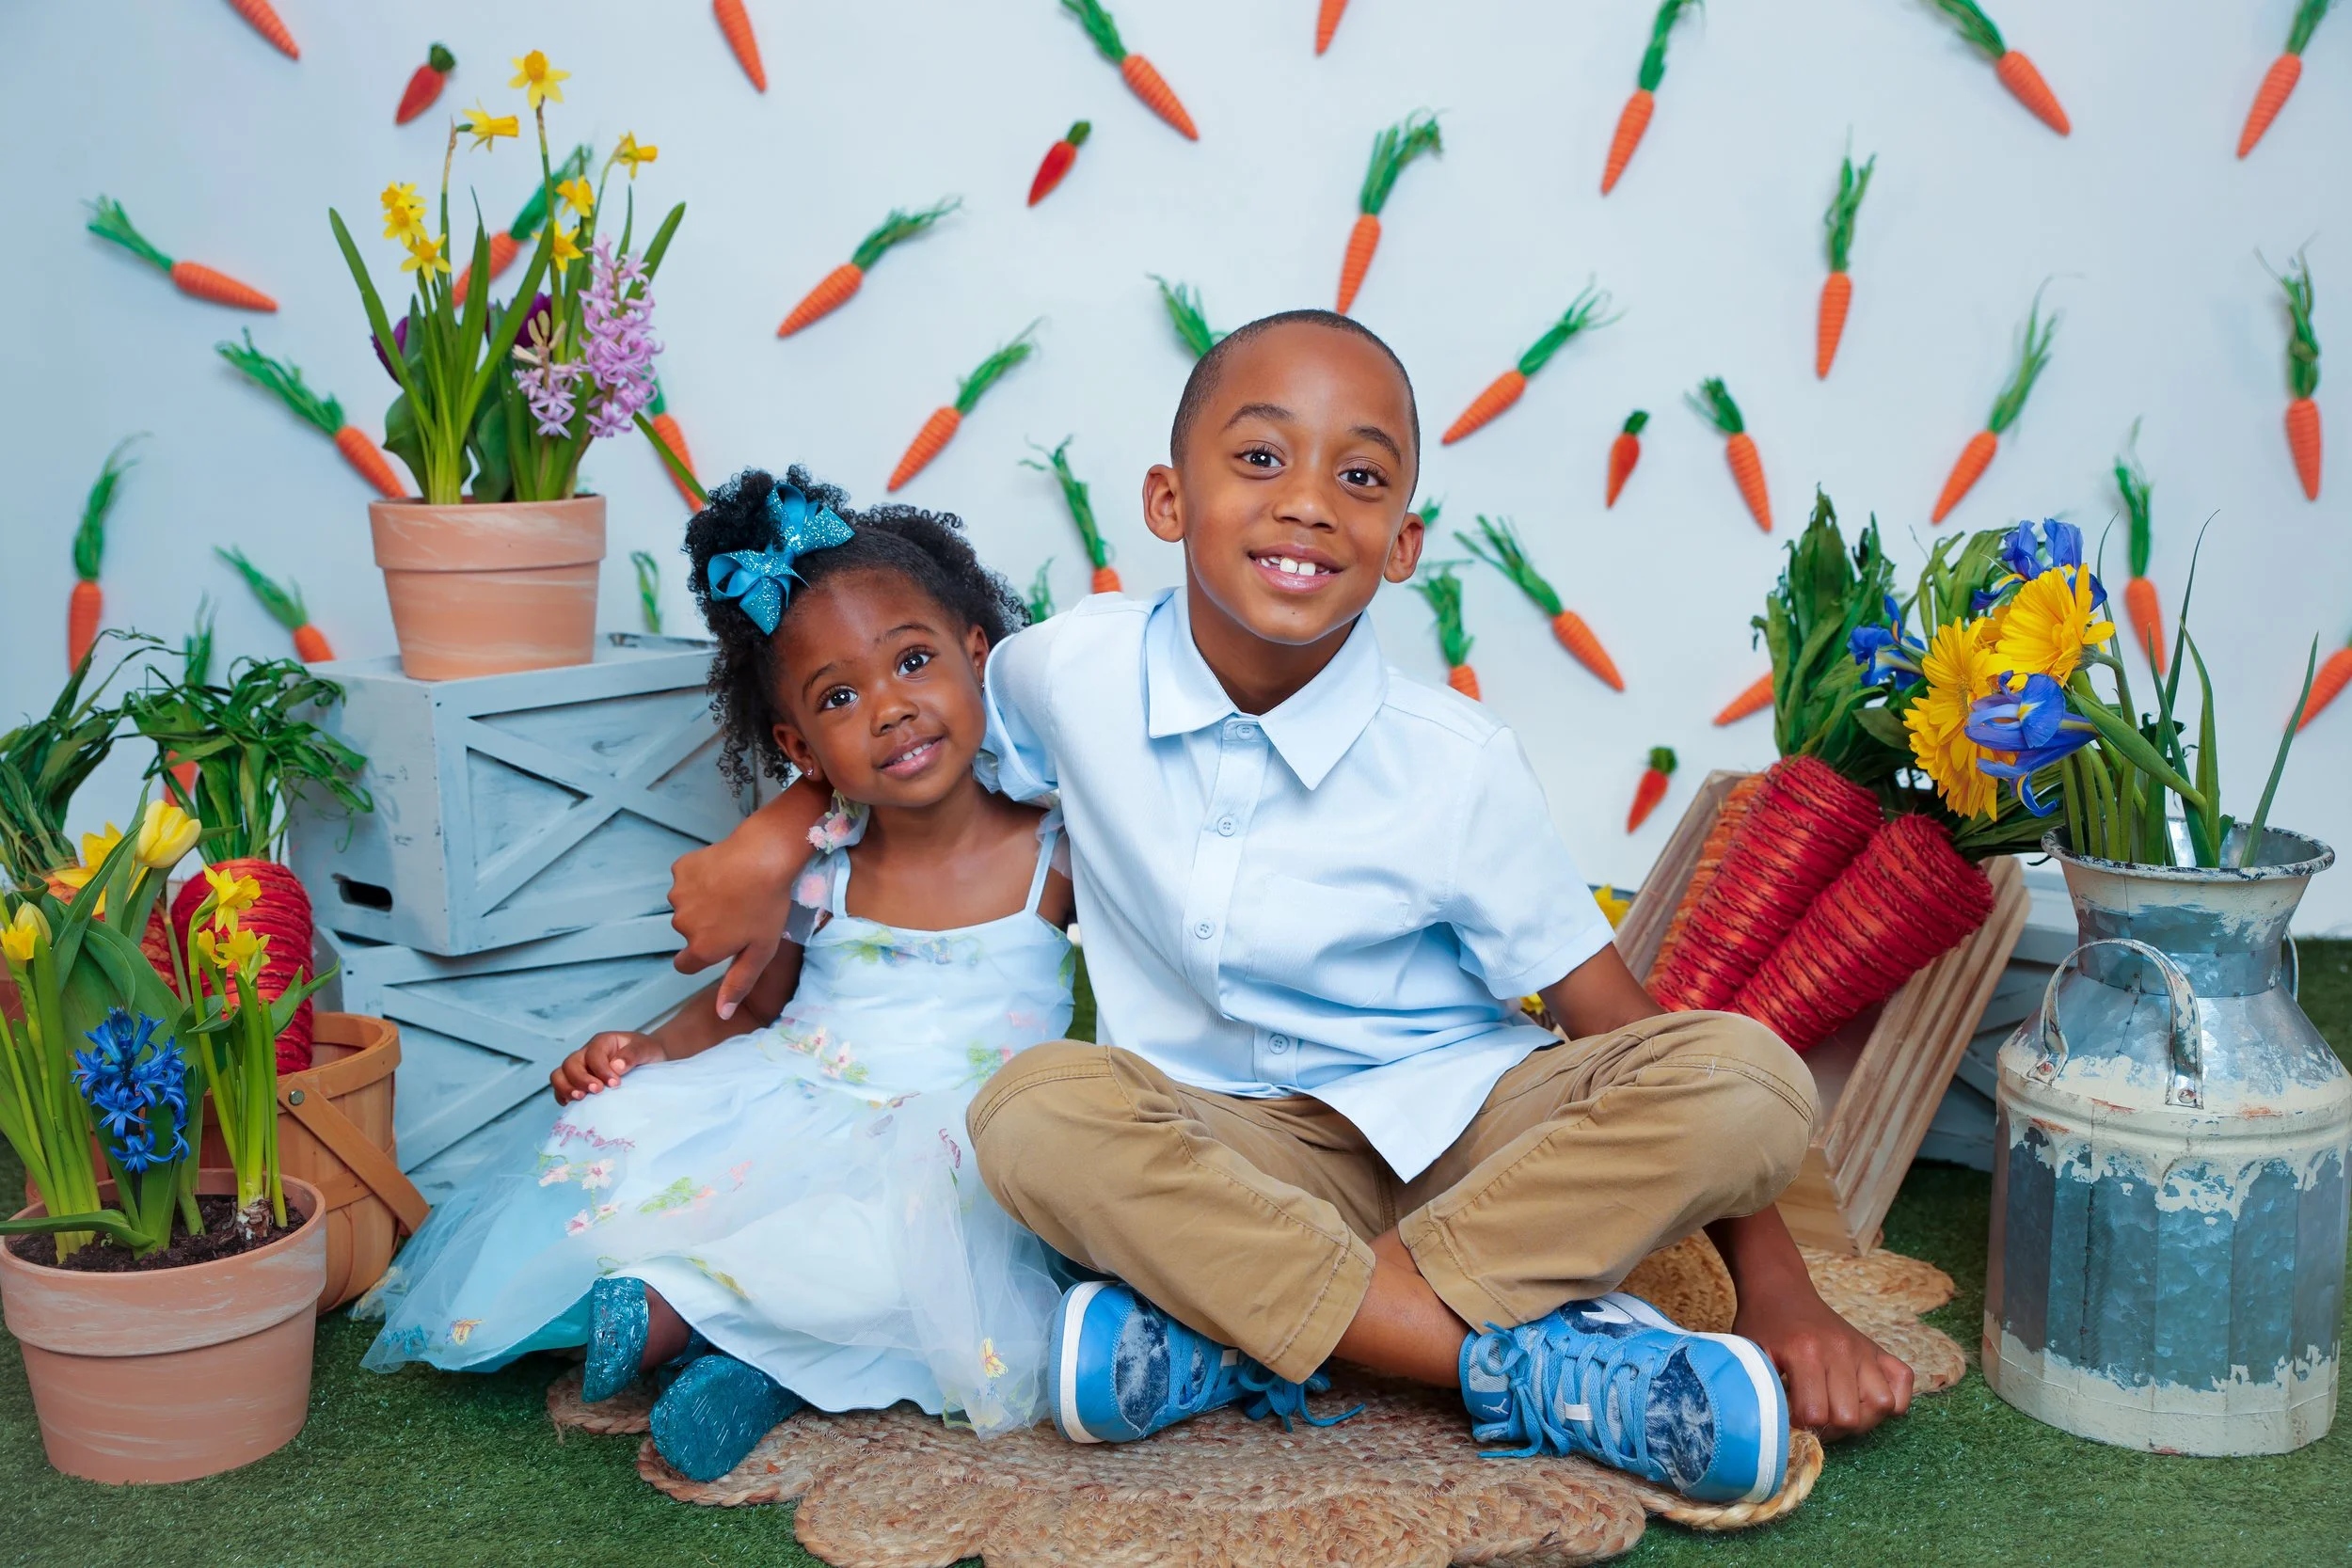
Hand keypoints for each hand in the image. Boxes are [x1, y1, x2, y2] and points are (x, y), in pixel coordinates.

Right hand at [550, 1031, 667, 1103]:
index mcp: (602, 1042)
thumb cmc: (645, 1051)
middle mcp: (586, 1054)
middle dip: (581, 1079)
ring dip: (566, 1087)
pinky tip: (572, 1105)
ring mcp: (579, 1068)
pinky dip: (562, 1096)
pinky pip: (561, 1087)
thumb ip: (632, 1055)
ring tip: (580, 1099)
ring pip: (559, 1074)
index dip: (601, 1070)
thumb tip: (615, 1067)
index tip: (615, 1084)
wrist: (648, 1058)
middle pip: (570, 1064)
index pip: (593, 1054)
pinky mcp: (578, 1081)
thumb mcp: (644, 1049)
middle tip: (597, 1091)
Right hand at [668, 780, 825, 1018]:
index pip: (685, 965)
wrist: (765, 855)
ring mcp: (678, 895)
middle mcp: (682, 924)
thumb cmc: (768, 906)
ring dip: (702, 900)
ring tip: (732, 889)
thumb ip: (738, 984)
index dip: (703, 955)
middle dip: (705, 926)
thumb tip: (722, 1015)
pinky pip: (685, 879)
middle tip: (737, 911)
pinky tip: (723, 871)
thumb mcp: (760, 952)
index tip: (721, 942)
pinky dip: (699, 877)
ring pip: (685, 905)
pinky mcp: (680, 869)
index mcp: (702, 949)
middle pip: (688, 932)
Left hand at [1732, 1280, 1913, 1441]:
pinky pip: (1903, 1384)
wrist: (1780, 1289)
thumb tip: (1776, 1431)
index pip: (1815, 1415)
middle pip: (1851, 1417)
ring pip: (1882, 1405)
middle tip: (1812, 1418)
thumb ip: (1760, 1391)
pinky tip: (1864, 1400)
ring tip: (1838, 1411)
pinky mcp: (1877, 1349)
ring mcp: (1863, 1349)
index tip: (1788, 1418)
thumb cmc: (1762, 1324)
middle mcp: (1840, 1350)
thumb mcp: (1750, 1354)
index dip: (1799, 1426)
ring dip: (1862, 1419)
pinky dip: (1892, 1400)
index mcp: (1805, 1352)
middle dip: (1829, 1429)